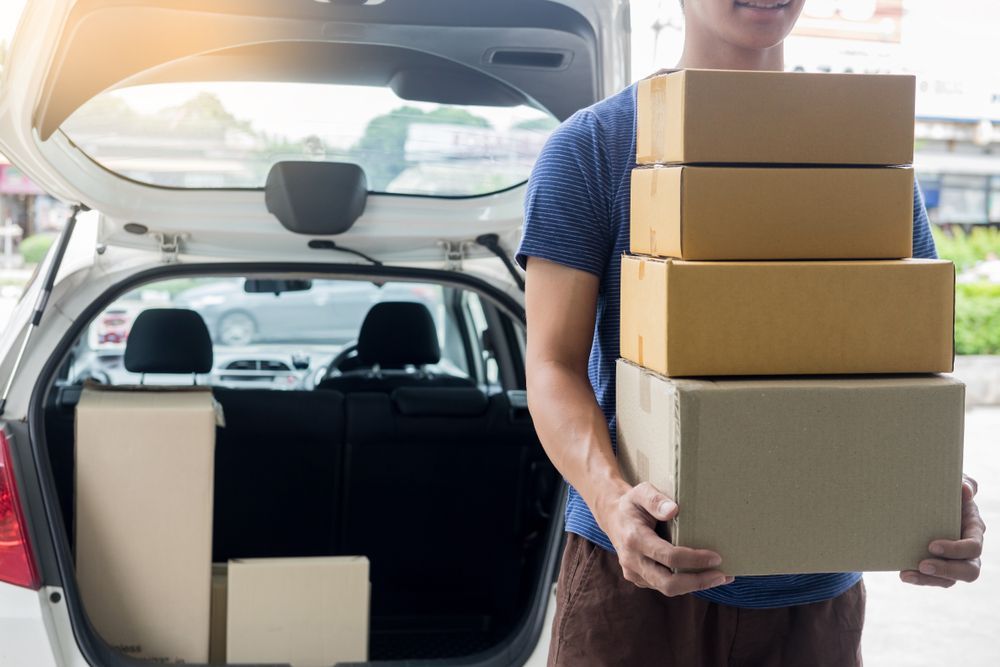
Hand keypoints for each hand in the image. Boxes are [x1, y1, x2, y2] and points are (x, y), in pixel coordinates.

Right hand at [595, 481, 731, 595]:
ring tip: (720, 577)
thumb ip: (655, 499)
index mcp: (634, 539)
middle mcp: (632, 560)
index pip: (668, 556)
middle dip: (698, 582)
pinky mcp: (639, 579)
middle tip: (722, 575)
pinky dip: (685, 584)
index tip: (716, 557)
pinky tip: (703, 576)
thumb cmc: (632, 503)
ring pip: (668, 589)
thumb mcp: (640, 491)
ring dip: (695, 585)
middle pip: (669, 583)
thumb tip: (674, 510)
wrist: (612, 517)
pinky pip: (664, 586)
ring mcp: (634, 573)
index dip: (694, 559)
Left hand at [901, 475, 984, 587]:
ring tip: (906, 574)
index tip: (931, 545)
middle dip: (947, 570)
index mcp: (973, 528)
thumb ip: (964, 484)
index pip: (973, 547)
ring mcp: (955, 560)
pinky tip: (903, 574)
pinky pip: (935, 580)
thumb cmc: (944, 488)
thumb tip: (965, 490)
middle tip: (922, 564)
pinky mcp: (939, 565)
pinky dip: (920, 579)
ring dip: (929, 579)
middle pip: (969, 570)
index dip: (956, 550)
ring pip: (950, 580)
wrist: (925, 495)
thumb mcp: (954, 481)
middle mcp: (968, 548)